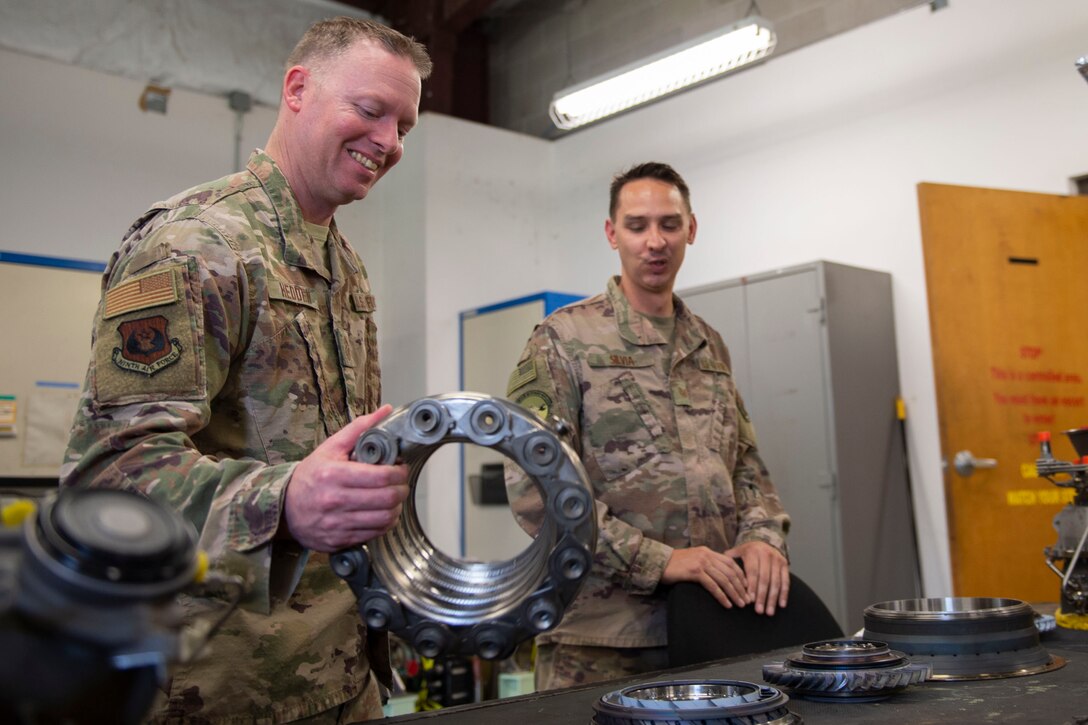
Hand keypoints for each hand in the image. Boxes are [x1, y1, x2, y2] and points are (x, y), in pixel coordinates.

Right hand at [283, 405, 408, 550]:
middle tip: (401, 483)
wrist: (284, 509)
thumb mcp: (330, 448)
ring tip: (394, 498)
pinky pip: (374, 533)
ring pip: (384, 519)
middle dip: (401, 489)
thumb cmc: (310, 476)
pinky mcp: (339, 540)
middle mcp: (335, 500)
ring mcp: (336, 523)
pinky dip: (385, 523)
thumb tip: (385, 411)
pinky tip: (383, 513)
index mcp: (333, 475)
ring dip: (396, 508)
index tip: (401, 468)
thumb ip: (358, 428)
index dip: (399, 472)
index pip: (381, 476)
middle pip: (386, 498)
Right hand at [661, 546, 750, 608]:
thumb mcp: (693, 559)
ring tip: (740, 604)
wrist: (657, 562)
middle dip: (741, 587)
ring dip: (734, 593)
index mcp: (708, 551)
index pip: (731, 563)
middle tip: (747, 600)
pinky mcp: (695, 572)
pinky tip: (727, 604)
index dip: (742, 576)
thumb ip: (706, 563)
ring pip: (724, 579)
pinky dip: (722, 596)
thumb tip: (720, 575)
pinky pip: (713, 586)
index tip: (747, 588)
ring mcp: (701, 563)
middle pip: (730, 572)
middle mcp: (707, 555)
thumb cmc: (674, 564)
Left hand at [724, 541, 789, 615]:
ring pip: (776, 582)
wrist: (764, 540)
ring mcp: (777, 560)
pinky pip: (786, 581)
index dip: (752, 586)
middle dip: (762, 596)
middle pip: (765, 579)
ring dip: (773, 598)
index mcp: (753, 552)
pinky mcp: (785, 565)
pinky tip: (781, 605)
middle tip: (759, 611)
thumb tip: (720, 573)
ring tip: (769, 612)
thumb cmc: (747, 551)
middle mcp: (767, 555)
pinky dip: (784, 594)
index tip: (750, 600)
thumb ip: (729, 562)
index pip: (753, 572)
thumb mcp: (737, 551)